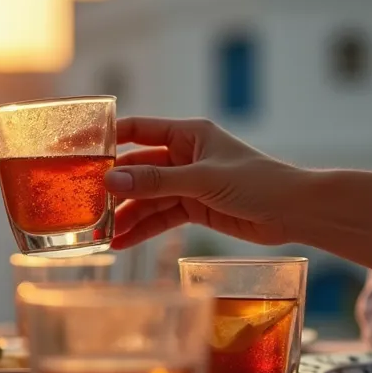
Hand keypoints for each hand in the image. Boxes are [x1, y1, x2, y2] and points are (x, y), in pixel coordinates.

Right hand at [103, 117, 304, 247]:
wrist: (296, 212)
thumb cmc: (258, 182)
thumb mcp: (202, 179)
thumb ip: (156, 181)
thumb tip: (111, 181)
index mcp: (187, 134)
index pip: (137, 130)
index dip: (106, 139)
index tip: (75, 148)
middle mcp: (184, 156)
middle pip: (137, 168)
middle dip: (113, 186)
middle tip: (83, 203)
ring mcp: (188, 183)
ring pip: (147, 197)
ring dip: (126, 214)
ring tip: (101, 234)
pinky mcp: (195, 208)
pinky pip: (161, 217)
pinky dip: (143, 229)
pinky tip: (123, 242)